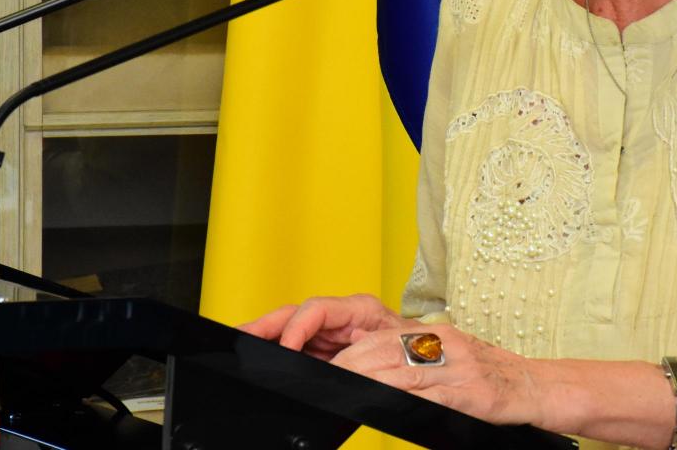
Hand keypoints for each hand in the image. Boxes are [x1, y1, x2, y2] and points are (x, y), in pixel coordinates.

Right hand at [240, 294, 412, 360]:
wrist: (435, 367)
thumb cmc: (419, 353)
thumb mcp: (396, 350)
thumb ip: (367, 354)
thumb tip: (340, 365)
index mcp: (360, 310)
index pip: (319, 309)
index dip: (299, 326)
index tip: (287, 347)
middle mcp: (342, 319)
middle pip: (296, 316)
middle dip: (266, 325)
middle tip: (241, 335)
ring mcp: (332, 336)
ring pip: (291, 331)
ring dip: (266, 337)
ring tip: (240, 341)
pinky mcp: (327, 353)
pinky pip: (297, 349)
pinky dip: (277, 351)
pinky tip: (260, 356)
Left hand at [329, 324, 545, 428]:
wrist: (537, 386)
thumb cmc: (490, 374)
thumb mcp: (452, 354)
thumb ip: (413, 353)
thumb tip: (365, 350)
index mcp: (438, 333)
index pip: (384, 338)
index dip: (354, 351)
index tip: (331, 364)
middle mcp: (446, 345)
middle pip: (389, 353)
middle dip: (354, 366)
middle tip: (329, 379)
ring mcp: (459, 369)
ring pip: (406, 373)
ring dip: (372, 382)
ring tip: (348, 390)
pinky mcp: (471, 393)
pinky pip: (432, 397)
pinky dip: (407, 401)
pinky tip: (388, 406)